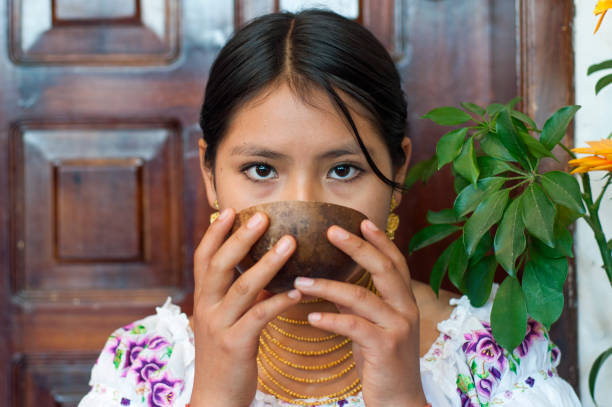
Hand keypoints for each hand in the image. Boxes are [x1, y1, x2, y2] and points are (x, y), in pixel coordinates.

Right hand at [190, 208, 301, 406]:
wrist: (215, 399)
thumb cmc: (226, 356)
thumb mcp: (227, 320)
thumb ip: (240, 296)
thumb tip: (263, 269)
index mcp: (203, 300)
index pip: (204, 259)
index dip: (214, 234)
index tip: (229, 211)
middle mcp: (206, 309)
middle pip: (219, 266)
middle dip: (240, 239)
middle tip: (262, 216)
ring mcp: (218, 327)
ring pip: (242, 288)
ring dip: (266, 263)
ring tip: (290, 242)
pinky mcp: (235, 345)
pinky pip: (259, 317)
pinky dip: (279, 300)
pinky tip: (298, 289)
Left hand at [293, 219, 427, 406]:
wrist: (399, 403)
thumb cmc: (382, 363)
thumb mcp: (373, 328)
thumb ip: (360, 305)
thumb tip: (333, 283)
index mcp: (403, 302)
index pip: (395, 262)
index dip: (380, 240)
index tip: (362, 221)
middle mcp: (406, 310)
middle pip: (384, 268)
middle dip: (357, 247)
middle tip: (331, 230)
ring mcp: (398, 328)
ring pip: (362, 296)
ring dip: (328, 286)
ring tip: (300, 280)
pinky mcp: (386, 348)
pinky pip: (354, 326)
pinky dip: (331, 319)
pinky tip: (311, 316)